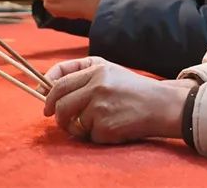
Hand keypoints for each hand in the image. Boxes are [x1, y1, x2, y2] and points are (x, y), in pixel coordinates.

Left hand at [44, 57, 187, 143]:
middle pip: (61, 104)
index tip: (45, 103)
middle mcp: (97, 87)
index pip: (61, 82)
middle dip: (57, 115)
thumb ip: (82, 74)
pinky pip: (89, 135)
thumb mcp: (109, 70)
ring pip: (73, 122)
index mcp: (97, 70)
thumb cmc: (132, 88)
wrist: (161, 105)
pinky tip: (112, 127)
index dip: (48, 93)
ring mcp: (101, 108)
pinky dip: (96, 135)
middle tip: (61, 120)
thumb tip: (49, 89)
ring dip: (79, 127)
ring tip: (97, 122)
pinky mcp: (106, 127)